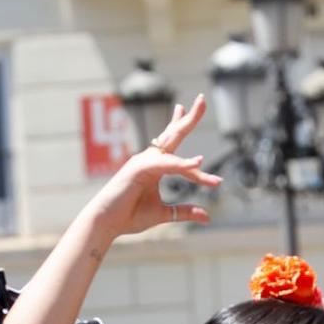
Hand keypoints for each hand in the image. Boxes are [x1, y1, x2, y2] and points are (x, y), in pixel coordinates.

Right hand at [84, 96, 221, 238]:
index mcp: (154, 166)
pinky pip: (165, 164)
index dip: (195, 163)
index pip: (176, 152)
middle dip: (188, 118)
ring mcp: (143, 161)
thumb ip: (184, 211)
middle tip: (202, 99)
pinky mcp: (138, 169)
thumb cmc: (129, 216)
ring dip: (187, 130)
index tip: (217, 181)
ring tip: (201, 115)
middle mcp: (149, 159)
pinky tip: (197, 163)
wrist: (106, 223)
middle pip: (172, 134)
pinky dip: (181, 164)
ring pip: (172, 146)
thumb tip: (207, 216)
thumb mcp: (164, 213)